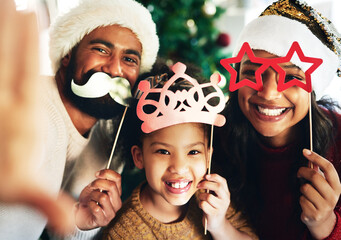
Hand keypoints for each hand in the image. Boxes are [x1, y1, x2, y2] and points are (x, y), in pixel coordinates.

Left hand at [0, 0, 75, 235]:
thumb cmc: (4, 176)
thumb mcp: (24, 192)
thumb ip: (48, 205)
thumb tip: (68, 225)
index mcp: (21, 116)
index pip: (25, 73)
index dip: (27, 43)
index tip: (28, 14)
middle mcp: (6, 102)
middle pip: (7, 56)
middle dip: (10, 26)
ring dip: (1, 32)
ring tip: (6, 4)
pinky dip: (0, 51)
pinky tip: (2, 37)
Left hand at [75, 169, 121, 229]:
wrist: (80, 214)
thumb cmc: (89, 200)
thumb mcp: (93, 187)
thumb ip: (100, 180)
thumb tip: (102, 174)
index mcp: (117, 192)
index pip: (117, 178)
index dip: (106, 173)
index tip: (97, 174)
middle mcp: (117, 202)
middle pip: (112, 186)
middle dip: (98, 183)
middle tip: (91, 186)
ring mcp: (112, 212)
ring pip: (103, 197)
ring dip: (93, 196)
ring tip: (91, 198)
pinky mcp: (104, 221)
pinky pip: (96, 209)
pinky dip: (90, 205)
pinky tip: (90, 206)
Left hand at [197, 174, 229, 232]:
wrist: (216, 223)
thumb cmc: (213, 206)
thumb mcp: (215, 196)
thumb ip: (212, 187)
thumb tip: (203, 177)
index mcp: (226, 193)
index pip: (223, 181)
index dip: (214, 176)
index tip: (205, 176)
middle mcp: (225, 200)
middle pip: (218, 187)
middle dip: (206, 184)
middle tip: (198, 185)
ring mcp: (221, 207)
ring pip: (208, 196)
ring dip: (201, 196)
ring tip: (201, 198)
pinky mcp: (214, 214)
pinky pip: (204, 205)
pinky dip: (200, 204)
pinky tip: (201, 206)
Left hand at [298, 149, 340, 238]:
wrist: (322, 220)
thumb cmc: (320, 197)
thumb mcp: (323, 185)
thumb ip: (318, 173)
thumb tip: (308, 155)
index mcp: (337, 186)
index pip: (329, 168)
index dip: (316, 157)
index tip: (305, 151)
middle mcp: (333, 196)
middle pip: (315, 176)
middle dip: (303, 171)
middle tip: (299, 173)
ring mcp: (325, 206)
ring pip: (305, 188)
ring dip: (302, 188)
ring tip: (306, 193)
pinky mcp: (315, 214)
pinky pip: (301, 200)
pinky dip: (300, 200)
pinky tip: (306, 204)